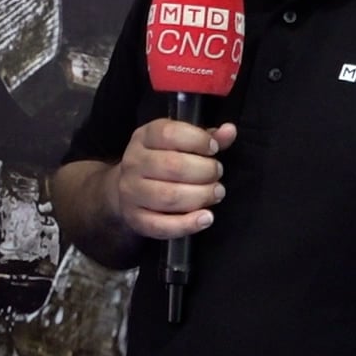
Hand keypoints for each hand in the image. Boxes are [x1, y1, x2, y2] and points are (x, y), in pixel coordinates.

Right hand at [110, 118, 237, 239]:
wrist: (126, 191)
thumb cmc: (161, 162)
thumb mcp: (180, 143)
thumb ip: (207, 137)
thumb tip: (229, 131)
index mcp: (144, 137)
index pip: (168, 133)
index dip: (197, 140)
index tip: (213, 149)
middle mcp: (134, 163)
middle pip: (172, 166)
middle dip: (204, 171)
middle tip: (217, 174)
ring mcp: (132, 192)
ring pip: (169, 196)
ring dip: (200, 196)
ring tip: (216, 193)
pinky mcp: (136, 219)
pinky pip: (162, 225)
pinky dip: (188, 224)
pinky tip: (206, 218)